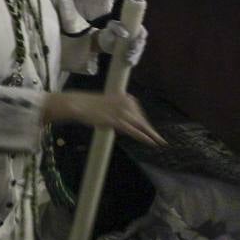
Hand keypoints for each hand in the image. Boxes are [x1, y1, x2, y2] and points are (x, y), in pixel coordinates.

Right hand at [43, 91, 165, 145]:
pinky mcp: (116, 121)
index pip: (137, 110)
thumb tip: (118, 118)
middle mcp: (125, 103)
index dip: (144, 121)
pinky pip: (134, 130)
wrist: (79, 104)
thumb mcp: (105, 106)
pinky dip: (143, 136)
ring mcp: (121, 112)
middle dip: (150, 129)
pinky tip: (151, 141)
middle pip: (141, 118)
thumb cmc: (88, 105)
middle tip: (160, 139)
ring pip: (140, 124)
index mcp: (124, 97)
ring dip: (151, 134)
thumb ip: (114, 110)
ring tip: (160, 141)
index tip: (151, 129)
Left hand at [95, 21, 147, 66]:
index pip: (143, 32)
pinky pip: (136, 58)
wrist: (105, 41)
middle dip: (138, 48)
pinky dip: (134, 60)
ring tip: (128, 58)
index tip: (139, 40)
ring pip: (139, 51)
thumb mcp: (111, 26)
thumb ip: (117, 28)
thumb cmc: (109, 30)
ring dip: (136, 55)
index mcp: (135, 28)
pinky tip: (131, 63)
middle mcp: (137, 37)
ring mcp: (135, 46)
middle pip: (142, 43)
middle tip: (131, 52)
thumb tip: (126, 35)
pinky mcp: (132, 53)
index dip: (143, 36)